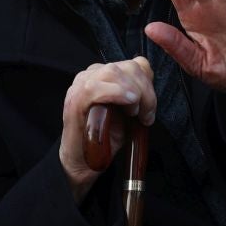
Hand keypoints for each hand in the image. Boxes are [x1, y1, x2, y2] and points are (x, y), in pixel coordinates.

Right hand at [59, 57, 155, 203]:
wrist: (82, 162)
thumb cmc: (105, 140)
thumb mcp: (129, 114)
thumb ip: (139, 97)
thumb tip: (151, 88)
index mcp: (106, 76)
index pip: (134, 63)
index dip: (148, 81)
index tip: (151, 107)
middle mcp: (91, 75)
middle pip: (127, 66)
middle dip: (145, 90)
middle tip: (147, 115)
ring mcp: (80, 86)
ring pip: (113, 72)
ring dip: (132, 92)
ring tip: (135, 113)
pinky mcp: (74, 101)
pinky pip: (95, 87)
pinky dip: (116, 93)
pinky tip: (128, 104)